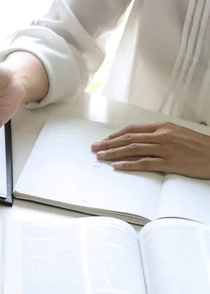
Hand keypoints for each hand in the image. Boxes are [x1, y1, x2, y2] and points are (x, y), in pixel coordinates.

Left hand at [91, 121, 209, 178]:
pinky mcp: (170, 162)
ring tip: (100, 156)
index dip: (116, 135)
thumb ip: (160, 135)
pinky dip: (129, 164)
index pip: (133, 130)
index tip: (104, 140)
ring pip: (134, 149)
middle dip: (109, 143)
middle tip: (94, 148)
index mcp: (163, 127)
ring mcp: (166, 149)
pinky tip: (117, 166)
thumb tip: (141, 139)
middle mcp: (162, 135)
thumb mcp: (178, 134)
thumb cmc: (199, 146)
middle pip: (129, 138)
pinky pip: (145, 163)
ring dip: (114, 153)